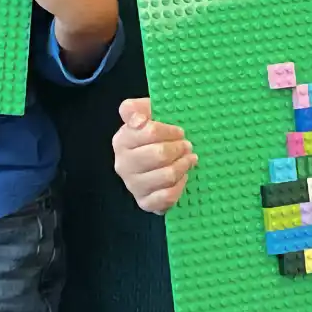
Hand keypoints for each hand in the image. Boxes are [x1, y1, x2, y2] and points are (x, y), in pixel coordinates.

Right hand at [113, 98, 195, 212]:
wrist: (154, 158)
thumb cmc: (153, 134)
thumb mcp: (145, 113)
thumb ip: (136, 108)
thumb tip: (138, 120)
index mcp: (122, 140)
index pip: (150, 132)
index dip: (170, 131)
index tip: (180, 131)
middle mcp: (123, 164)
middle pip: (159, 154)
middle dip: (179, 148)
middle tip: (188, 145)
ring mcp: (133, 185)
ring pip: (166, 175)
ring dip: (183, 166)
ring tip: (189, 159)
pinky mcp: (144, 202)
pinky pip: (167, 196)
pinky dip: (180, 186)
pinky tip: (183, 177)